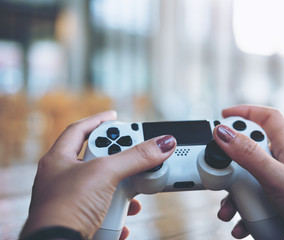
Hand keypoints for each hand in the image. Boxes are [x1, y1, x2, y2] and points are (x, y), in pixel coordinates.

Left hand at [20, 111, 176, 238]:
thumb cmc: (66, 209)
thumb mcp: (105, 174)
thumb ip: (136, 157)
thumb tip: (163, 143)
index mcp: (58, 160)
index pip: (79, 130)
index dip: (98, 120)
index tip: (115, 116)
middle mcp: (61, 178)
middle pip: (95, 158)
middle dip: (117, 158)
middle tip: (132, 154)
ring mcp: (70, 200)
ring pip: (102, 186)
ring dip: (122, 189)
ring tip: (134, 190)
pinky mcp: (79, 220)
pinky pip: (103, 209)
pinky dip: (117, 211)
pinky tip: (126, 214)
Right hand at [215, 105, 283, 238]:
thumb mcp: (276, 176)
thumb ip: (248, 155)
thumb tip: (223, 133)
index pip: (268, 117)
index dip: (247, 111)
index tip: (224, 116)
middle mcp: (282, 161)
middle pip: (250, 149)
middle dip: (232, 162)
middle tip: (222, 171)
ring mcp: (279, 181)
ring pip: (248, 178)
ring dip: (233, 194)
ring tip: (227, 210)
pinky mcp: (276, 200)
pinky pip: (253, 200)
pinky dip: (243, 211)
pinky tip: (239, 223)